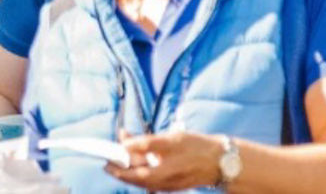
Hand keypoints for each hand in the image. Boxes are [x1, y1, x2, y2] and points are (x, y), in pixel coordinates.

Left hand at [107, 129, 222, 190]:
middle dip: (122, 163)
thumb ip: (145, 142)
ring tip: (125, 147)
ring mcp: (167, 184)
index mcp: (158, 175)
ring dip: (132, 164)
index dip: (115, 167)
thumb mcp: (170, 140)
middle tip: (113, 149)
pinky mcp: (172, 182)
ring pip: (143, 176)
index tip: (104, 159)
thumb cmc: (196, 148)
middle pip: (134, 176)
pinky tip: (143, 154)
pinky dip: (144, 166)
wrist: (221, 161)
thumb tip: (124, 142)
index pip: (129, 175)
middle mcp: (161, 184)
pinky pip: (152, 177)